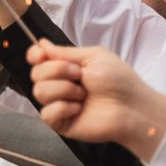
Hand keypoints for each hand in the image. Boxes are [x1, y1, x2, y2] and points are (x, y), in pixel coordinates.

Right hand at [28, 39, 165, 155]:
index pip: (36, 59)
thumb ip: (65, 52)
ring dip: (64, 89)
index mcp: (65, 67)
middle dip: (58, 70)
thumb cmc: (118, 80)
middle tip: (80, 76)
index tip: (42, 55)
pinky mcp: (59, 122)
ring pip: (39, 91)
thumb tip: (40, 43)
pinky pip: (46, 112)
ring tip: (84, 95)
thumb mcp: (93, 56)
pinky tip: (79, 109)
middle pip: (36, 73)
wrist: (130, 107)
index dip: (34, 55)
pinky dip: (64, 108)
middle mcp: (58, 84)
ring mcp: (57, 103)